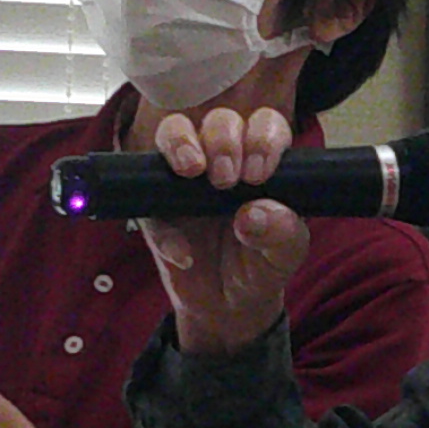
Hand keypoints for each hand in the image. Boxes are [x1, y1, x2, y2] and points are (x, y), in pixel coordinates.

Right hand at [138, 106, 310, 355]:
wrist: (227, 306)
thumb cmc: (259, 267)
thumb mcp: (283, 257)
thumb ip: (283, 233)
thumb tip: (255, 213)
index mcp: (260, 162)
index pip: (264, 125)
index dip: (261, 138)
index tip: (258, 174)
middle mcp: (223, 160)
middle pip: (219, 121)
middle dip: (222, 139)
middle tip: (225, 179)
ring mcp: (184, 178)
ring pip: (174, 131)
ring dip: (181, 142)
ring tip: (191, 172)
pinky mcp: (154, 205)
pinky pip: (145, 195)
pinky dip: (163, 225)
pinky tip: (183, 253)